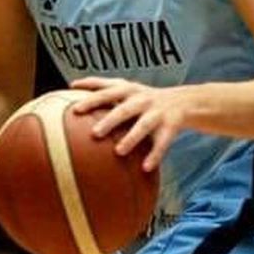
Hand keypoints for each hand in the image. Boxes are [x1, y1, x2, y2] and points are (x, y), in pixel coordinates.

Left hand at [70, 76, 188, 172]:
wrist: (183, 101)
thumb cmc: (144, 97)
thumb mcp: (127, 88)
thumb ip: (103, 87)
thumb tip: (71, 85)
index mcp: (129, 90)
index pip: (108, 90)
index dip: (92, 97)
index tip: (75, 109)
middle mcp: (143, 99)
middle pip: (124, 109)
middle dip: (110, 120)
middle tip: (94, 133)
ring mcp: (158, 112)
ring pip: (144, 125)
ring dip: (132, 137)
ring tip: (119, 151)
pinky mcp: (171, 126)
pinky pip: (163, 143)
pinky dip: (155, 155)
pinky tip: (145, 168)